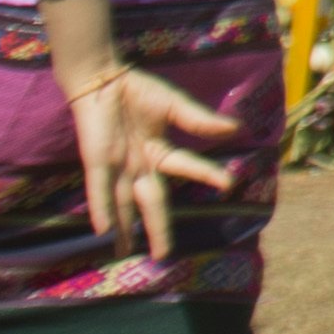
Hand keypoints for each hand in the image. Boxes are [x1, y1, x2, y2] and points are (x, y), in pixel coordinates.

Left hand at [64, 61, 236, 258]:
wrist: (103, 78)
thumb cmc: (137, 91)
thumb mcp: (174, 105)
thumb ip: (199, 120)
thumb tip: (235, 128)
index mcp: (158, 151)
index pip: (187, 167)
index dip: (207, 175)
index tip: (229, 184)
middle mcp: (138, 165)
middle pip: (150, 202)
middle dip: (156, 229)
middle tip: (162, 255)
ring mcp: (117, 166)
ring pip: (122, 204)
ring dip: (124, 229)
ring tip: (125, 252)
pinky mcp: (98, 162)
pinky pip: (100, 190)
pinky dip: (101, 209)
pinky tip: (102, 229)